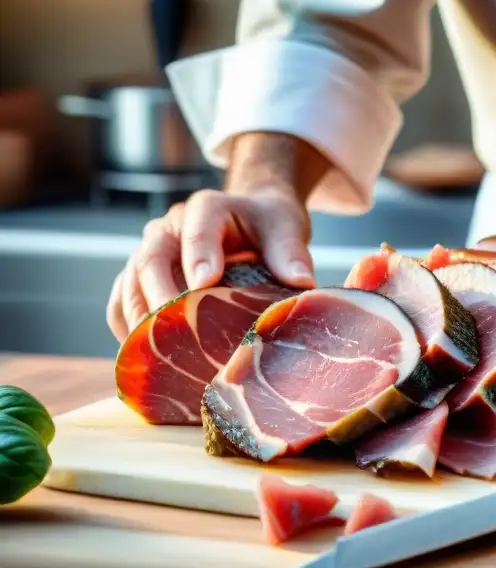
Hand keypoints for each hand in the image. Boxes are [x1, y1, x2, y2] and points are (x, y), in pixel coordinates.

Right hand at [106, 187, 316, 341]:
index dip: (198, 254)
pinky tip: (146, 358)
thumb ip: (290, 252)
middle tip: (176, 331)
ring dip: (139, 320)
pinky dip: (128, 330)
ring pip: (130, 284)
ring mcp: (149, 252)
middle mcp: (169, 228)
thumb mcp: (285, 228)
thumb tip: (302, 282)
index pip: (197, 228)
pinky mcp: (139, 278)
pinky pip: (121, 304)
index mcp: (207, 208)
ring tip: (159, 355)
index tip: (206, 283)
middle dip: (160, 297)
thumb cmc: (267, 224)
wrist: (250, 219)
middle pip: (151, 259)